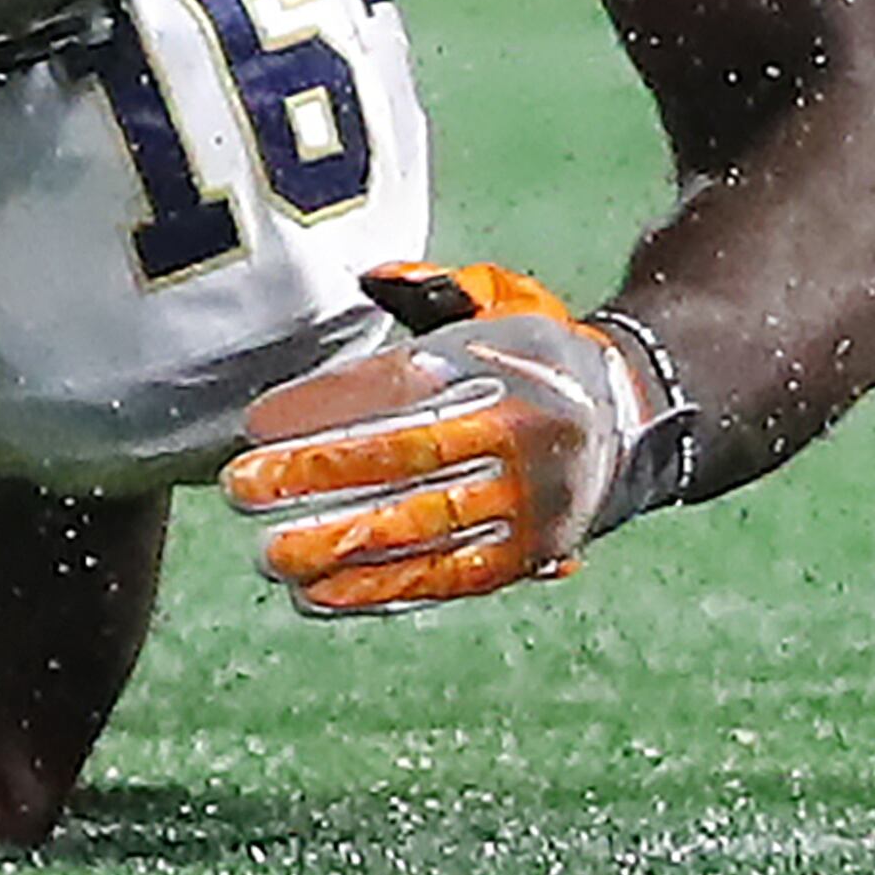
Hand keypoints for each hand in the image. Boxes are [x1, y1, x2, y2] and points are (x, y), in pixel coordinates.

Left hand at [222, 262, 688, 613]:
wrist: (635, 416)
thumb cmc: (530, 353)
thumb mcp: (497, 299)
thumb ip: (430, 288)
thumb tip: (370, 276)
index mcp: (505, 361)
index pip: (400, 387)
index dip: (325, 406)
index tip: (255, 424)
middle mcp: (523, 433)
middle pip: (405, 460)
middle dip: (315, 477)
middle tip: (239, 489)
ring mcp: (532, 501)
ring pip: (424, 528)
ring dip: (340, 547)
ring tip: (268, 554)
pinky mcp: (532, 554)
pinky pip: (451, 577)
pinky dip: (383, 592)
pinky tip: (318, 597)